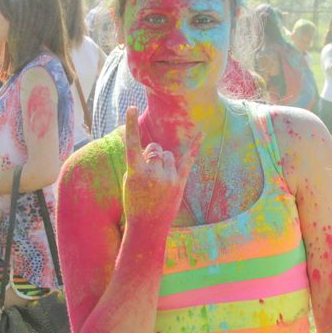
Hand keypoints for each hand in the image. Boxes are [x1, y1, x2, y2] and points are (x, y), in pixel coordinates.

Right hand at [122, 107, 199, 227]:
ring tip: (158, 181)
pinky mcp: (180, 182)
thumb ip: (140, 163)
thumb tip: (155, 149)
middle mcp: (154, 173)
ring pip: (169, 155)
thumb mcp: (130, 181)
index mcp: (136, 172)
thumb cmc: (135, 202)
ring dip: (164, 162)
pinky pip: (188, 159)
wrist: (148, 226)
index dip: (130, 124)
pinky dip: (194, 145)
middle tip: (148, 175)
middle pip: (156, 149)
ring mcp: (168, 177)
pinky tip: (201, 132)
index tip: (130, 106)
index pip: (132, 143)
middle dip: (152, 156)